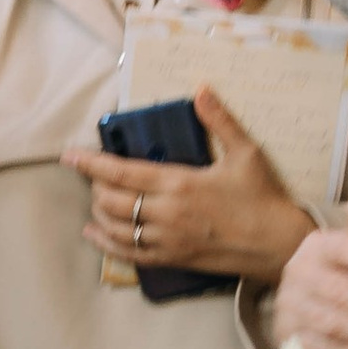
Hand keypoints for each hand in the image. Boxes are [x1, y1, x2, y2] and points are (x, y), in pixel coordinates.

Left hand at [61, 86, 310, 282]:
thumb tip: (201, 90)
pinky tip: (95, 233)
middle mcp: (167, 213)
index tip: (68, 156)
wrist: (278, 244)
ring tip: (96, 198)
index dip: (91, 163)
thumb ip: (220, 120)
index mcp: (180, 182)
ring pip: (116, 227)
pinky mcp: (172, 259)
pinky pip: (129, 255)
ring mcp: (167, 239)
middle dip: (96, 186)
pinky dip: (107, 244)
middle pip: (111, 200)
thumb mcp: (246, 152)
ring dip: (100, 212)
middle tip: (94, 174)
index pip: (121, 172)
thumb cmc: (263, 197)